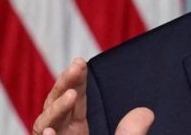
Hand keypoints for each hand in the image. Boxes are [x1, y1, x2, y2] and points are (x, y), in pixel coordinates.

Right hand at [32, 58, 154, 134]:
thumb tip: (145, 113)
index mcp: (77, 132)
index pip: (75, 101)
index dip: (76, 81)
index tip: (81, 63)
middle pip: (58, 106)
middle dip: (65, 84)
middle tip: (76, 66)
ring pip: (45, 125)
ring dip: (56, 109)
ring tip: (71, 95)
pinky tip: (50, 132)